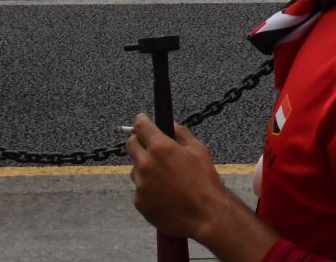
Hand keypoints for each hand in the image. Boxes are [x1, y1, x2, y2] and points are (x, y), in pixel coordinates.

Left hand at [126, 114, 226, 238]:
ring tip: (164, 177)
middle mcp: (146, 164)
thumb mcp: (198, 150)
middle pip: (131, 145)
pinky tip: (164, 193)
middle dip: (138, 142)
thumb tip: (170, 126)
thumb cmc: (204, 181)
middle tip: (149, 146)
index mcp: (160, 148)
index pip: (141, 127)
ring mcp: (141, 185)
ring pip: (135, 169)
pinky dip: (148, 188)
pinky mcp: (139, 202)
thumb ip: (181, 133)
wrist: (205, 215)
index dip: (141, 121)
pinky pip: (139, 189)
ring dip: (144, 168)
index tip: (141, 119)